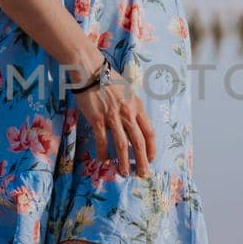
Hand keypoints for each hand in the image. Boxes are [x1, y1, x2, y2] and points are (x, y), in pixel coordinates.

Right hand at [72, 61, 156, 178]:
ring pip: (122, 145)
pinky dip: (103, 153)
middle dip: (142, 161)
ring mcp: (112, 117)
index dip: (152, 148)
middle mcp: (128, 113)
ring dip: (123, 162)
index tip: (151, 158)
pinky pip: (102, 141)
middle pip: (138, 142)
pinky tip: (103, 161)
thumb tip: (135, 123)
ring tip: (124, 173)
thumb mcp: (128, 92)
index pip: (149, 132)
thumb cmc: (109, 79)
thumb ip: (132, 108)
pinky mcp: (97, 119)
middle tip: (142, 173)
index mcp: (137, 107)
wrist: (91, 70)